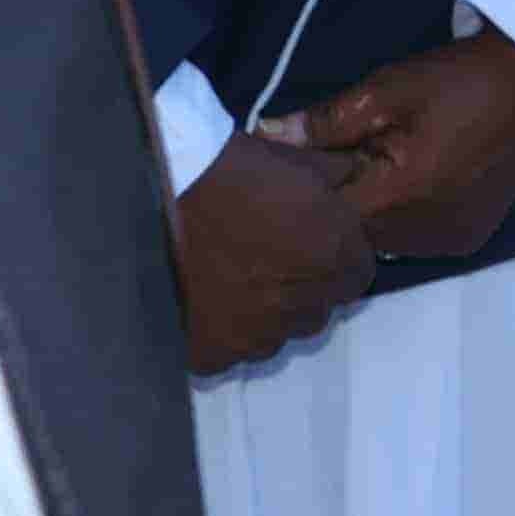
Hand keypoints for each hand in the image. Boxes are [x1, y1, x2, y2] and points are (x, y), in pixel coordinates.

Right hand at [171, 130, 374, 374]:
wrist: (158, 195)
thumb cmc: (232, 172)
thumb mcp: (298, 161)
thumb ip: (335, 180)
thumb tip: (352, 178)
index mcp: (333, 260)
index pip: (356, 278)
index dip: (335, 262)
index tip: (311, 247)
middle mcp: (301, 307)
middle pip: (315, 311)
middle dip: (300, 291)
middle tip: (265, 263)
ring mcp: (254, 336)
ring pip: (272, 338)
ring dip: (261, 317)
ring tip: (228, 284)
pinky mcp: (211, 353)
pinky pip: (227, 354)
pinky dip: (219, 334)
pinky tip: (200, 303)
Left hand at [294, 32, 514, 259]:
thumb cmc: (457, 80)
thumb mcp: (385, 91)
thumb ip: (324, 123)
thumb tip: (265, 137)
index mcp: (400, 198)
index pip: (327, 217)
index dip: (313, 193)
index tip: (312, 166)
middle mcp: (426, 233)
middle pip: (357, 233)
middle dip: (347, 201)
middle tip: (353, 157)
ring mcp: (453, 240)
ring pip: (388, 240)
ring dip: (379, 211)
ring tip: (387, 167)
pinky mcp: (473, 237)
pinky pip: (421, 239)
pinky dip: (410, 217)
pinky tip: (418, 181)